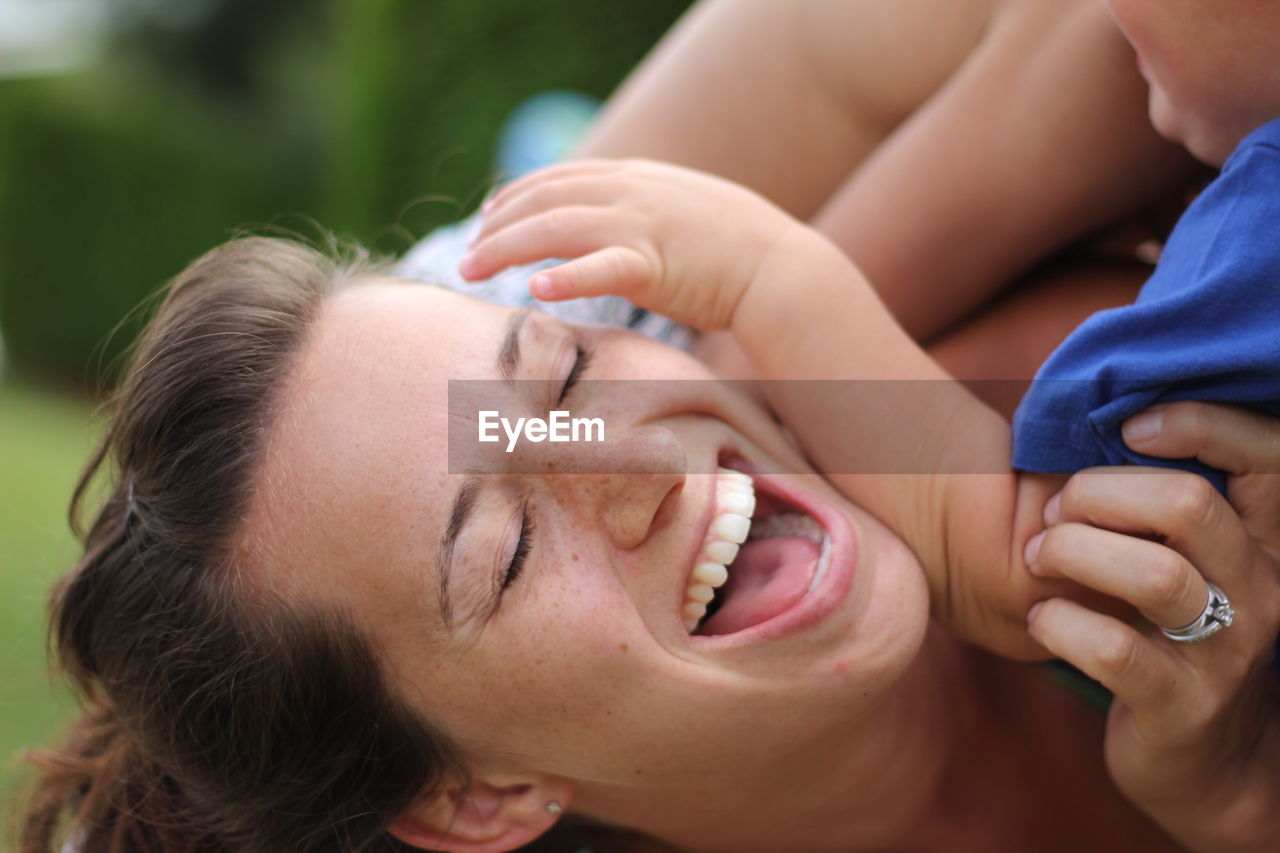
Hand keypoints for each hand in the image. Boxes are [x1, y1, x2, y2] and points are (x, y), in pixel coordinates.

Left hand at [460, 159, 805, 330]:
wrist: (781, 269)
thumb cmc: (733, 249)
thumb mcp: (680, 208)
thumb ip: (640, 207)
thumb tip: (607, 222)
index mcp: (636, 176)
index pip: (559, 176)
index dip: (515, 194)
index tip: (488, 216)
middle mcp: (632, 191)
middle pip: (544, 199)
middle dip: (497, 225)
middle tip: (467, 257)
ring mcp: (642, 225)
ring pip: (555, 227)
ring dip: (505, 248)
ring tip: (473, 270)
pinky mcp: (655, 265)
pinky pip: (600, 267)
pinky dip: (565, 276)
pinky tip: (534, 288)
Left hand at [1025, 407, 1279, 850]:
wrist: (1203, 767)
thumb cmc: (1169, 639)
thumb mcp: (1178, 568)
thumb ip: (1152, 510)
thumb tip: (1076, 427)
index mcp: (1260, 545)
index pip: (1265, 459)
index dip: (1202, 424)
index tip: (1130, 426)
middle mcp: (1259, 592)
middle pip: (1190, 506)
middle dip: (1102, 493)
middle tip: (1053, 513)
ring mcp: (1226, 654)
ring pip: (1155, 575)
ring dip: (1075, 553)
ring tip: (1039, 559)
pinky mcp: (1180, 706)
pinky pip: (1113, 651)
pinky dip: (1059, 623)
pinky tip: (1040, 619)